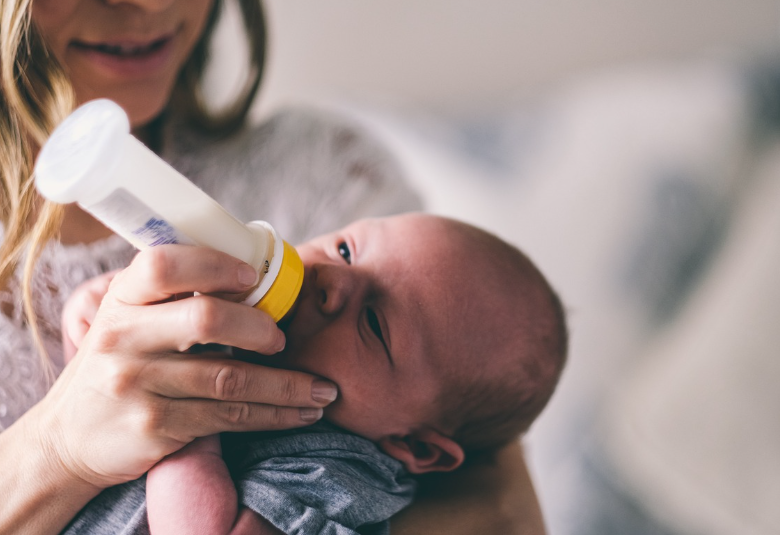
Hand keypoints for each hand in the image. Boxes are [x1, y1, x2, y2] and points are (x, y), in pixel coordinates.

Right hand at [35, 245, 335, 489]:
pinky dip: (274, 415)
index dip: (215, 265)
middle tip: (283, 340)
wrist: (68, 437)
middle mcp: (123, 338)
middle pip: (206, 319)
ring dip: (288, 385)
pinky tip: (301, 412)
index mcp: (122, 299)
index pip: (165, 264)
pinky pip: (229, 416)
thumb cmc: (117, 365)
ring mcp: (137, 384)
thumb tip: (250, 272)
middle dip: (260, 328)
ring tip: (322, 389)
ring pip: (230, 378)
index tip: (253, 277)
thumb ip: (171, 298)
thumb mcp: (127, 321)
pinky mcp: (156, 426)